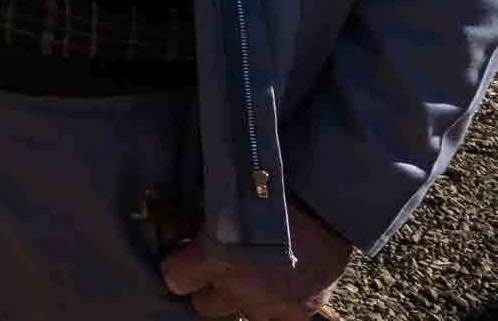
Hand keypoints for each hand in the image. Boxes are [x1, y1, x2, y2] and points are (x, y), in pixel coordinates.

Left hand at [158, 200, 351, 318]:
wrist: (323, 198)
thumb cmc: (265, 188)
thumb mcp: (219, 198)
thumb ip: (195, 222)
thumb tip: (173, 232)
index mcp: (214, 258)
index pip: (175, 279)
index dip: (178, 267)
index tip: (183, 259)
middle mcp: (238, 288)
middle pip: (205, 306)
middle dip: (209, 288)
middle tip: (220, 269)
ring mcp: (270, 304)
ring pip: (240, 315)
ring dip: (242, 299)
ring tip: (254, 274)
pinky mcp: (299, 312)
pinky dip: (274, 310)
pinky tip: (278, 289)